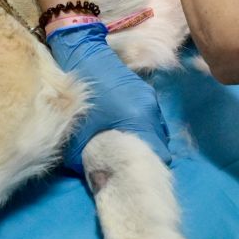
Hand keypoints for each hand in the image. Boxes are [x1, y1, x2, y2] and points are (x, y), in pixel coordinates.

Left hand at [43, 20, 170, 171]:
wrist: (80, 53)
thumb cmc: (78, 97)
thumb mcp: (78, 138)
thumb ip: (90, 164)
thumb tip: (101, 185)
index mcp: (140, 119)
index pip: (161, 154)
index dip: (150, 167)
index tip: (136, 175)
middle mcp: (151, 108)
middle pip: (160, 142)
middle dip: (147, 154)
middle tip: (128, 164)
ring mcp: (148, 96)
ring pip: (156, 128)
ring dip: (144, 139)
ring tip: (124, 147)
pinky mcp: (142, 89)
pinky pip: (149, 115)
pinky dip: (140, 125)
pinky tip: (121, 127)